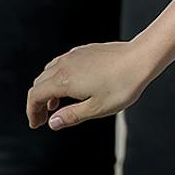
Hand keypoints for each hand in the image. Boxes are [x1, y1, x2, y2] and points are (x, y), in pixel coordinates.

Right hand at [27, 40, 158, 130]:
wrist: (142, 57)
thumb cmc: (123, 85)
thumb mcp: (97, 108)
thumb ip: (72, 116)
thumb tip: (53, 123)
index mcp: (63, 81)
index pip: (35, 96)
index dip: (32, 112)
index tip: (36, 124)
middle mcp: (64, 65)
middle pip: (39, 84)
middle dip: (38, 102)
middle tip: (44, 118)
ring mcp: (74, 55)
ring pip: (49, 72)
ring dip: (48, 89)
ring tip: (57, 105)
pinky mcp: (85, 50)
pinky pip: (62, 64)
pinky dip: (59, 77)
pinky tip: (73, 87)